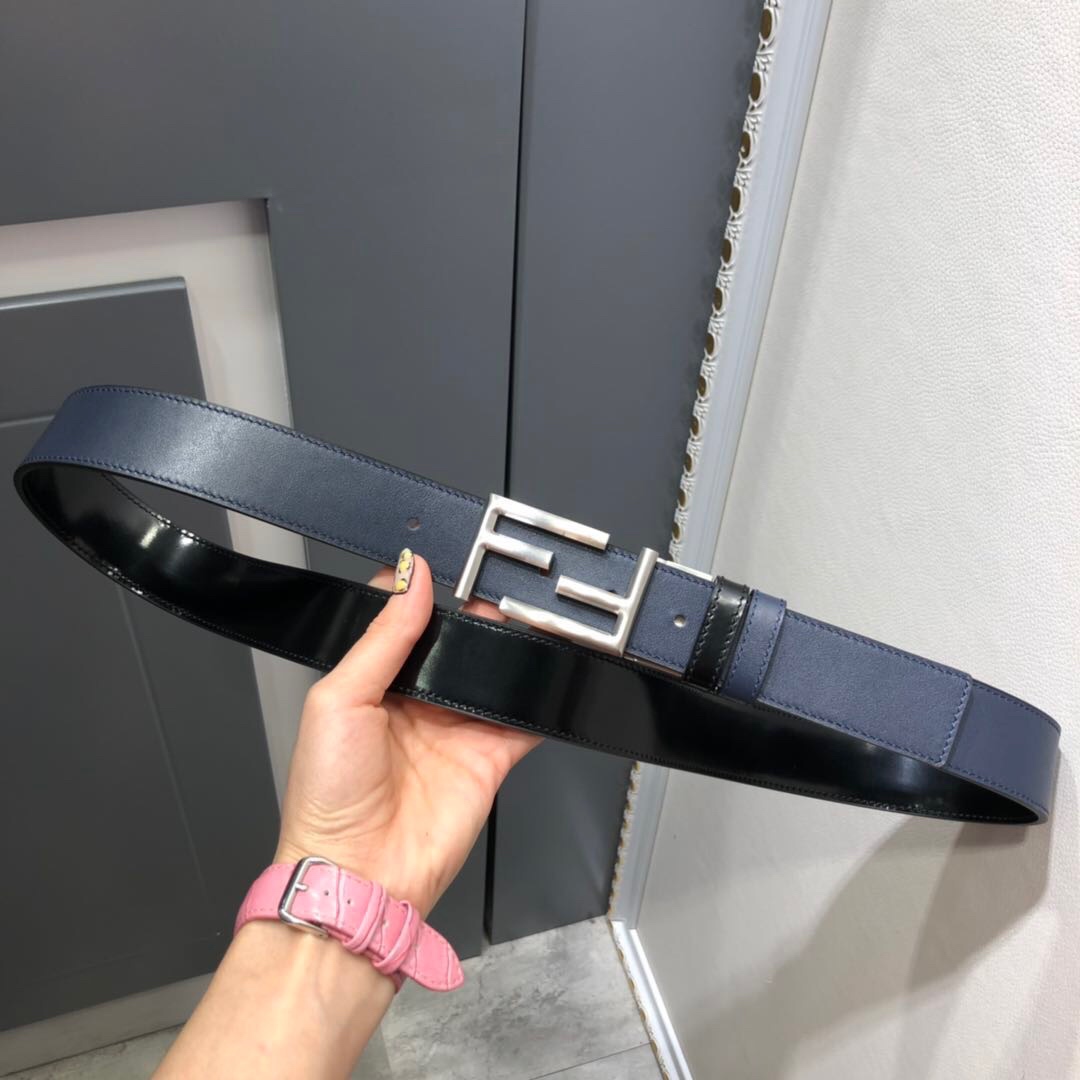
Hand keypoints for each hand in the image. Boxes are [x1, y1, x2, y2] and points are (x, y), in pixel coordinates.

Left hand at [274, 550, 540, 916]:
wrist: (360, 875)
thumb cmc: (328, 796)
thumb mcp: (339, 699)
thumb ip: (381, 637)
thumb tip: (410, 579)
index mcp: (374, 682)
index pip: (405, 622)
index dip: (424, 593)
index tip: (447, 565)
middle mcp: (417, 702)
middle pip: (456, 644)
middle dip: (477, 617)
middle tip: (496, 589)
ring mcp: (455, 729)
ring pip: (493, 675)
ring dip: (509, 650)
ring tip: (527, 618)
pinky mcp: (489, 758)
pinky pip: (523, 720)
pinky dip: (539, 698)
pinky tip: (547, 672)